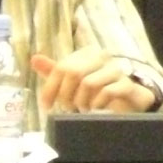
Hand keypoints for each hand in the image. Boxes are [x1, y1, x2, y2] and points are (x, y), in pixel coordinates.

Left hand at [33, 48, 160, 112]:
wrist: (126, 103)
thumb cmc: (96, 91)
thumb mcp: (71, 82)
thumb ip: (53, 71)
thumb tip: (34, 59)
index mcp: (88, 53)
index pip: (61, 67)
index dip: (50, 88)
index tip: (46, 106)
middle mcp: (103, 57)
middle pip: (74, 72)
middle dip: (66, 95)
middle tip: (67, 108)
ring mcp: (117, 70)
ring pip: (89, 83)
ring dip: (82, 101)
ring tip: (84, 108)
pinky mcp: (128, 85)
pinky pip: (107, 92)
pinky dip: (97, 104)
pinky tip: (96, 109)